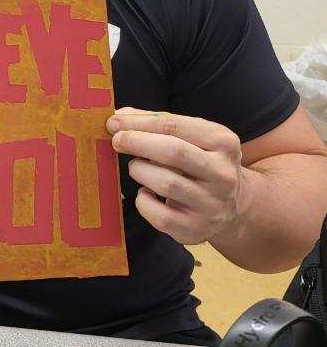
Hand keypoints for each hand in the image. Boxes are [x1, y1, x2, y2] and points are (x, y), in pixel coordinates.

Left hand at [108, 107, 248, 244]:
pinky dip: (143, 201)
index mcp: (223, 142)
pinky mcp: (196, 229)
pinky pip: (159, 215)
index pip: (174, 126)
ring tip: (137, 168)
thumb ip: (157, 123)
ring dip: (140, 171)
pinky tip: (146, 193)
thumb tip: (119, 117)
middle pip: (174, 152)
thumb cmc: (200, 164)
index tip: (113, 122)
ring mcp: (211, 205)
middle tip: (116, 141)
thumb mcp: (192, 138)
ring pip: (166, 183)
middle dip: (137, 142)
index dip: (139, 122)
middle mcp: (223, 174)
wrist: (233, 209)